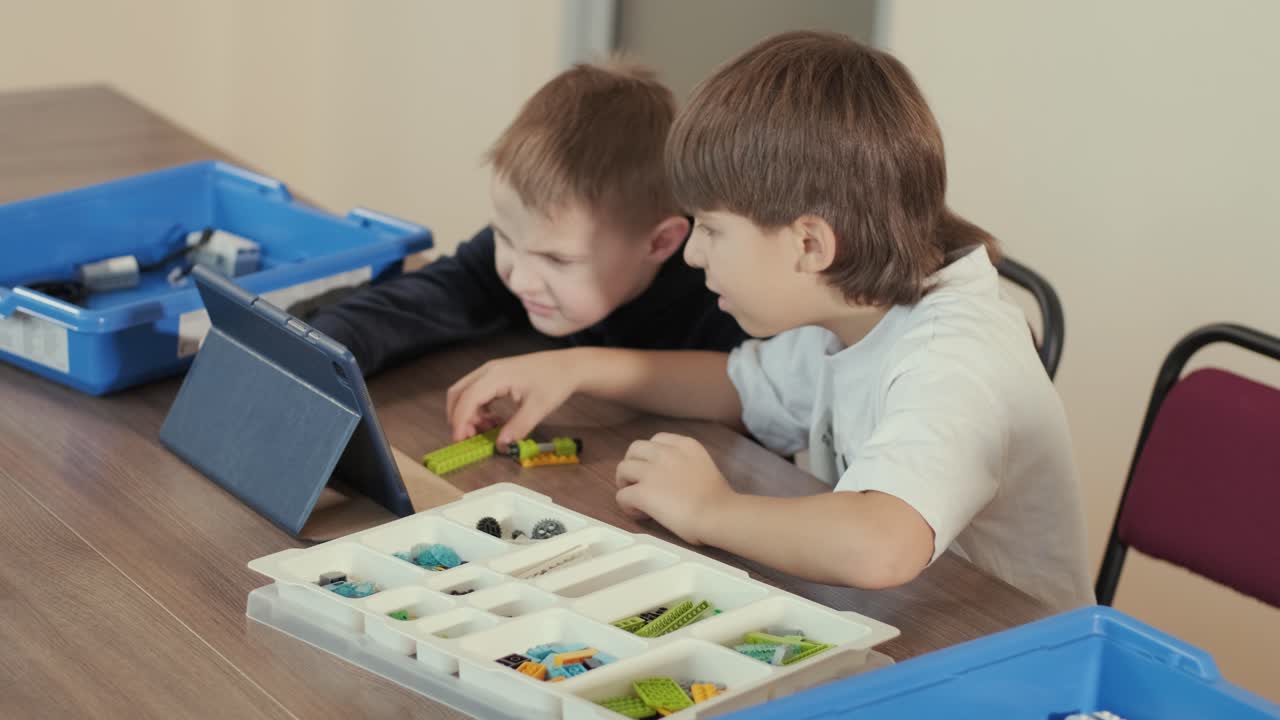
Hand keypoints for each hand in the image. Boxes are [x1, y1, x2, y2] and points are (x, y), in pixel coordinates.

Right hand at [445, 349, 581, 443]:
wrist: (568, 366)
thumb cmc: (555, 382)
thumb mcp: (539, 408)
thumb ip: (518, 427)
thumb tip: (502, 445)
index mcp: (496, 375)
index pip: (467, 399)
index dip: (460, 421)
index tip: (460, 441)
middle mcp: (488, 370)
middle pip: (458, 394)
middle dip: (459, 418)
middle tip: (470, 438)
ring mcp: (491, 372)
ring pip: (466, 394)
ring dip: (469, 415)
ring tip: (488, 431)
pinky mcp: (496, 376)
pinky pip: (477, 394)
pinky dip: (478, 410)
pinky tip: (494, 422)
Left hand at [614, 433, 733, 544]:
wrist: (719, 514)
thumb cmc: (720, 499)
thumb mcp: (705, 467)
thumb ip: (687, 464)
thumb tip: (674, 480)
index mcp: (685, 445)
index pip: (657, 440)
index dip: (652, 456)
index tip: (658, 471)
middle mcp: (665, 452)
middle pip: (634, 449)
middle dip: (633, 464)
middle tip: (640, 481)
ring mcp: (652, 471)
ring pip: (622, 468)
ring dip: (626, 483)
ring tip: (636, 499)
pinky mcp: (642, 492)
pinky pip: (622, 495)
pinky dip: (627, 506)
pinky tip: (641, 514)